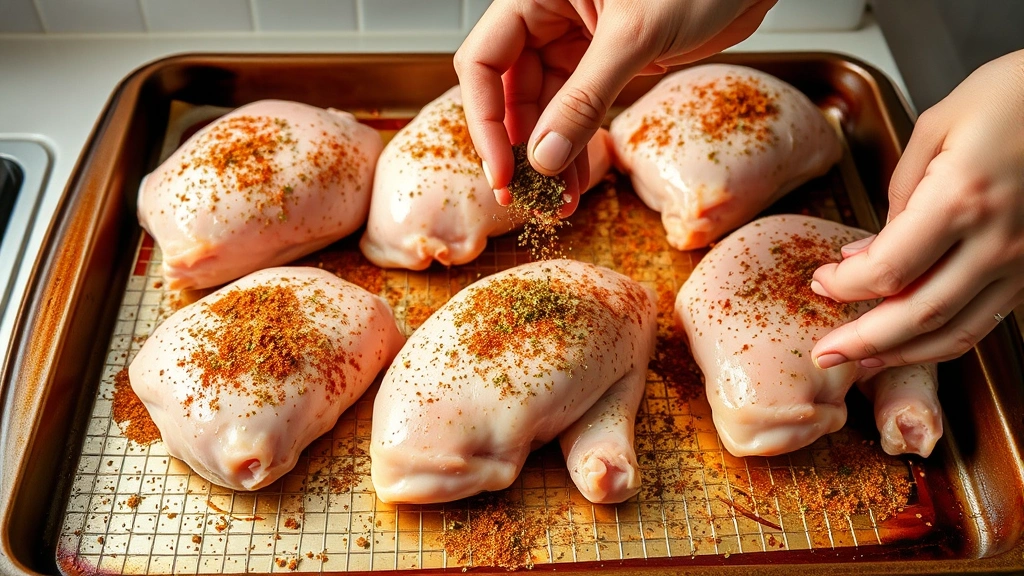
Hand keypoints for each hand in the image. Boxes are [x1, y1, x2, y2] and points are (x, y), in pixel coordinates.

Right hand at [454, 0, 775, 215]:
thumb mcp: (635, 36)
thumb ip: (586, 97)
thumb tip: (544, 157)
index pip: (483, 62)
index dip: (485, 120)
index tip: (502, 171)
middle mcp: (548, 16)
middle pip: (510, 92)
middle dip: (522, 149)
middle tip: (529, 199)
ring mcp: (577, 41)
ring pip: (546, 109)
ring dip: (551, 157)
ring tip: (558, 202)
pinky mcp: (607, 62)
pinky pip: (579, 110)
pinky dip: (578, 146)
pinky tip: (577, 180)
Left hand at [811, 49, 1023, 368]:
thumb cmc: (1016, 95)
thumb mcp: (938, 125)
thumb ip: (899, 192)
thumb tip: (868, 250)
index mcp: (961, 198)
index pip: (887, 270)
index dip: (844, 286)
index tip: (820, 282)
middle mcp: (996, 240)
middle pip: (918, 315)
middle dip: (863, 343)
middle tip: (825, 354)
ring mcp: (1021, 260)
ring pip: (957, 331)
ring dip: (903, 353)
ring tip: (862, 361)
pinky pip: (986, 319)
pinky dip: (945, 339)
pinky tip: (914, 342)